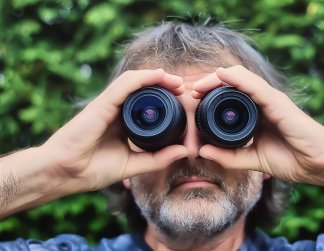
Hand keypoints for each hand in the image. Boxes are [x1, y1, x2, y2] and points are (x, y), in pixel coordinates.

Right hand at [43, 69, 187, 193]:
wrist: (64, 173)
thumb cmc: (92, 169)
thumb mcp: (133, 165)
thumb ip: (158, 158)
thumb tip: (185, 151)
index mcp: (122, 122)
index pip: (146, 104)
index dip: (165, 99)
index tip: (183, 103)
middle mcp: (115, 110)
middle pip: (142, 89)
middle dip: (165, 85)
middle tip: (184, 90)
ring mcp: (108, 105)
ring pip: (135, 81)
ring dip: (158, 78)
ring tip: (177, 82)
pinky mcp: (101, 104)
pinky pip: (124, 85)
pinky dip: (143, 78)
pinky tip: (160, 75)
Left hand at [192, 65, 323, 183]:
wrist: (318, 166)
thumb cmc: (291, 160)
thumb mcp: (251, 159)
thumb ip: (228, 156)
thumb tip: (201, 151)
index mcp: (256, 112)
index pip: (229, 95)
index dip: (210, 94)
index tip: (192, 101)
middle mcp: (262, 101)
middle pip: (231, 83)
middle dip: (208, 84)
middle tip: (191, 92)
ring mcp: (270, 99)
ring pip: (240, 78)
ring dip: (217, 79)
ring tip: (198, 86)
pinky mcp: (278, 102)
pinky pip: (255, 86)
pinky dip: (237, 79)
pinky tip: (221, 75)